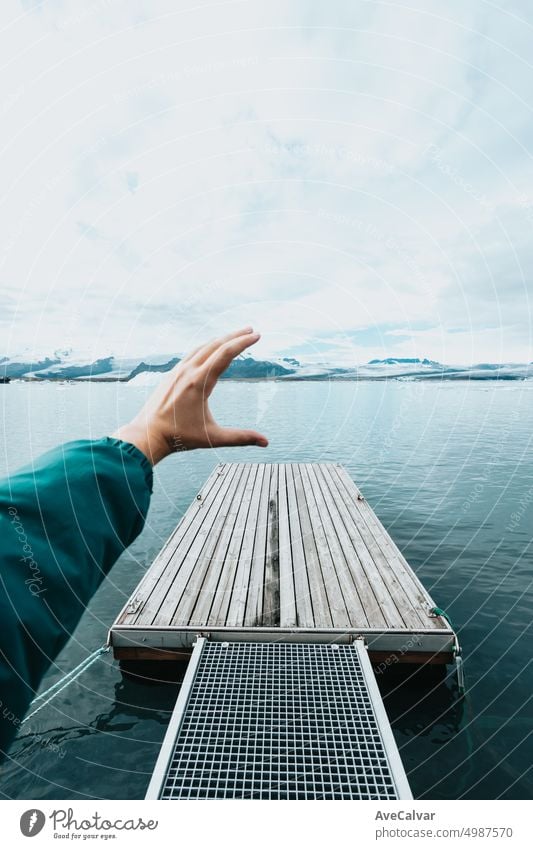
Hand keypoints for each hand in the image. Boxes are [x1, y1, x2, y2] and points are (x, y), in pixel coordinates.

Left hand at [112, 326, 268, 464]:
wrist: (148, 434)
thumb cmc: (180, 437)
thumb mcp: (213, 437)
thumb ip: (241, 438)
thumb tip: (265, 442)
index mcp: (199, 382)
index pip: (225, 354)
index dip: (243, 343)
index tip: (256, 336)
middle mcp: (188, 371)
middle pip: (215, 345)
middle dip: (235, 336)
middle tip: (251, 330)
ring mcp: (178, 371)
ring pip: (202, 347)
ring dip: (220, 339)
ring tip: (234, 336)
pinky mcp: (171, 374)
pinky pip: (191, 354)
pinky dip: (206, 347)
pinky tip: (211, 350)